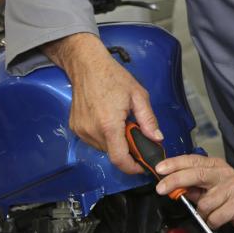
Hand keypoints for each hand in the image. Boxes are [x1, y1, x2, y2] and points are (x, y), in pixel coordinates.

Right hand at [42, 33, 162, 174]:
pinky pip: (93, 140)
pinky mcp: (75, 128)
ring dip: (115, 142)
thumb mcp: (138, 95)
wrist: (86, 65)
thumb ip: (148, 120)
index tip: (142, 166)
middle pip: (113, 153)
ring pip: (103, 148)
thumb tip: (157, 138)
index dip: (132, 167)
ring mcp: (81, 130)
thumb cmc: (113, 76)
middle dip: (127, 150)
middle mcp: (92, 131)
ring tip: (122, 124)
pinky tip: (109, 121)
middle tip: (137, 136)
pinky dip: (104, 136)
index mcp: (109, 125)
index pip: (119, 159)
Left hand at [154, 155, 233, 229]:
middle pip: (197, 174)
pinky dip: (212, 222)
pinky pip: (214, 218)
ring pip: (203, 204)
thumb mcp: (211, 185)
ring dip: (202, 213)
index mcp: (215, 165)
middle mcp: (224, 173)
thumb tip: (173, 188)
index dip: (174, 163)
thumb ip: (193, 186)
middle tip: (161, 189)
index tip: (159, 169)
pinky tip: (219, 218)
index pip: (192, 160)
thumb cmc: (230, 193)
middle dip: (176, 180)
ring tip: (211, 212)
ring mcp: (232, 188)